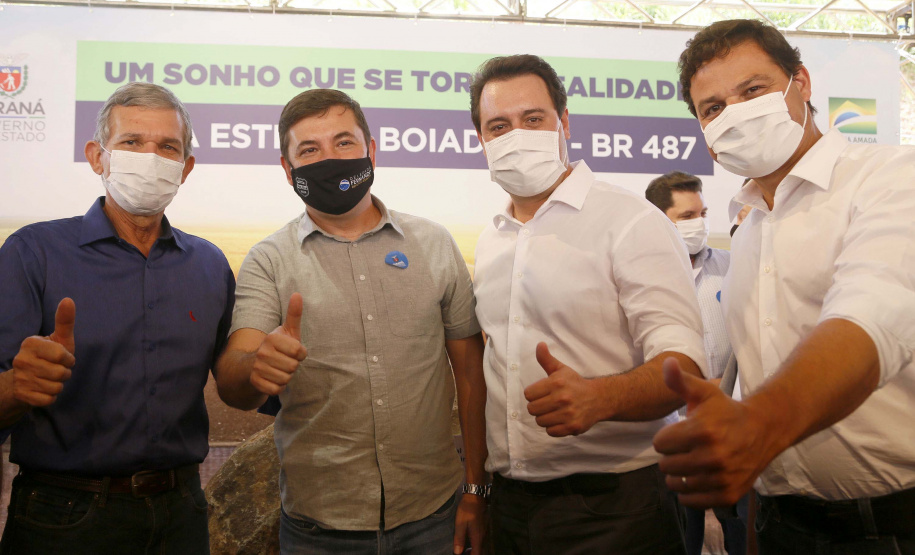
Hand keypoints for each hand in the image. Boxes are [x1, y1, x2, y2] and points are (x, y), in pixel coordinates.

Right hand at [11, 298, 76, 406]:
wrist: (25, 379)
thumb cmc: (49, 355)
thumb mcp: (59, 338)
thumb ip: (65, 321)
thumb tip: (68, 299)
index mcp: (30, 343)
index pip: (61, 355)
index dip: (68, 359)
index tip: (63, 357)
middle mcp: (21, 360)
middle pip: (61, 373)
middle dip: (65, 373)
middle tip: (57, 370)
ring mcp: (20, 378)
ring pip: (56, 387)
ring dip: (58, 385)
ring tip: (50, 379)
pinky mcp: (21, 395)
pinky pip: (49, 399)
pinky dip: (51, 397)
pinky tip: (43, 389)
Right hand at [249, 293, 307, 395]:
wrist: (251, 366)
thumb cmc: (277, 347)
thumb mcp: (287, 331)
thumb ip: (294, 314)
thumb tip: (298, 294)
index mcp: (272, 338)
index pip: (299, 351)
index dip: (300, 354)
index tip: (292, 351)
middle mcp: (263, 352)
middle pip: (293, 367)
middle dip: (292, 366)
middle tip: (283, 362)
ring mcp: (257, 368)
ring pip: (286, 379)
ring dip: (285, 377)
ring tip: (278, 370)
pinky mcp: (255, 382)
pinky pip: (277, 390)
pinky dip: (278, 387)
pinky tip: (272, 379)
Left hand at [453, 493, 485, 553]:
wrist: (475, 497)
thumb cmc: (466, 510)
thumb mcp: (460, 524)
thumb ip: (459, 539)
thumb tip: (457, 553)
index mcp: (477, 537)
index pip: (477, 554)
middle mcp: (482, 536)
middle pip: (479, 551)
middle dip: (471, 554)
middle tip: (462, 553)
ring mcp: (483, 531)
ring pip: (479, 545)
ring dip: (473, 550)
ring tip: (463, 549)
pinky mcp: (482, 527)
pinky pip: (479, 540)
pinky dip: (474, 544)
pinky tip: (467, 541)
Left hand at [524, 342, 600, 436]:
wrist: (598, 399)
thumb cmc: (575, 383)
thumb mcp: (561, 369)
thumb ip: (546, 359)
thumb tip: (539, 344)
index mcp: (556, 383)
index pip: (528, 394)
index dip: (533, 394)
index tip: (542, 393)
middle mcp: (562, 399)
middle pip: (532, 409)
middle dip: (537, 407)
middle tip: (547, 404)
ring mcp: (567, 414)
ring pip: (540, 421)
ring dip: (544, 418)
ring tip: (554, 412)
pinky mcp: (572, 427)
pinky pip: (550, 431)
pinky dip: (553, 427)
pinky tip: (560, 420)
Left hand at [653, 357, 776, 507]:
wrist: (764, 430)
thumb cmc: (727, 410)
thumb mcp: (705, 392)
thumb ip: (681, 380)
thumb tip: (666, 363)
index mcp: (702, 431)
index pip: (660, 444)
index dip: (666, 438)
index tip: (679, 434)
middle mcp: (712, 457)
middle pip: (666, 465)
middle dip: (671, 456)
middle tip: (685, 449)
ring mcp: (721, 478)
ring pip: (677, 484)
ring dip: (678, 476)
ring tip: (689, 464)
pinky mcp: (728, 494)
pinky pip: (692, 501)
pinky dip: (689, 493)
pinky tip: (696, 479)